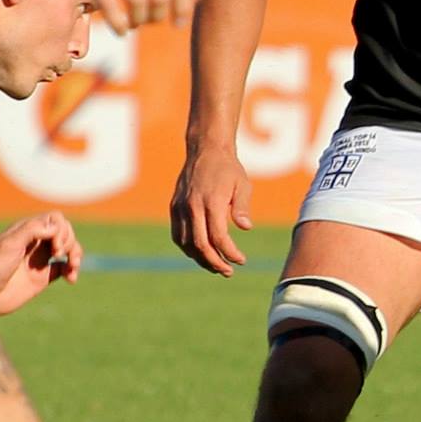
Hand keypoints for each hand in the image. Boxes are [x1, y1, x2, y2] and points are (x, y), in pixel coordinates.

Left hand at [0, 211, 83, 315]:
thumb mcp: (8, 244)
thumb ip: (32, 231)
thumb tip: (56, 227)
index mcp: (28, 231)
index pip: (55, 220)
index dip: (61, 230)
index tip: (55, 247)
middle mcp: (35, 244)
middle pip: (65, 233)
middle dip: (69, 242)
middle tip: (58, 255)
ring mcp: (38, 261)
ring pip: (67, 250)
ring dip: (76, 255)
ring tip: (73, 268)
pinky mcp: (40, 278)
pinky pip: (63, 269)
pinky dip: (71, 271)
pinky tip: (71, 279)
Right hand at [170, 144, 252, 275]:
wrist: (205, 150)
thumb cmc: (228, 169)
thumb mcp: (242, 185)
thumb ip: (242, 207)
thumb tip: (245, 228)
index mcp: (211, 201)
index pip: (218, 237)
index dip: (229, 253)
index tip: (241, 260)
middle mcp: (192, 206)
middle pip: (200, 245)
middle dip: (215, 262)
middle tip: (228, 272)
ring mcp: (180, 207)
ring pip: (186, 243)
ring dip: (201, 259)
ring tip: (216, 266)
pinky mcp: (174, 207)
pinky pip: (178, 235)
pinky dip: (188, 248)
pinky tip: (201, 253)